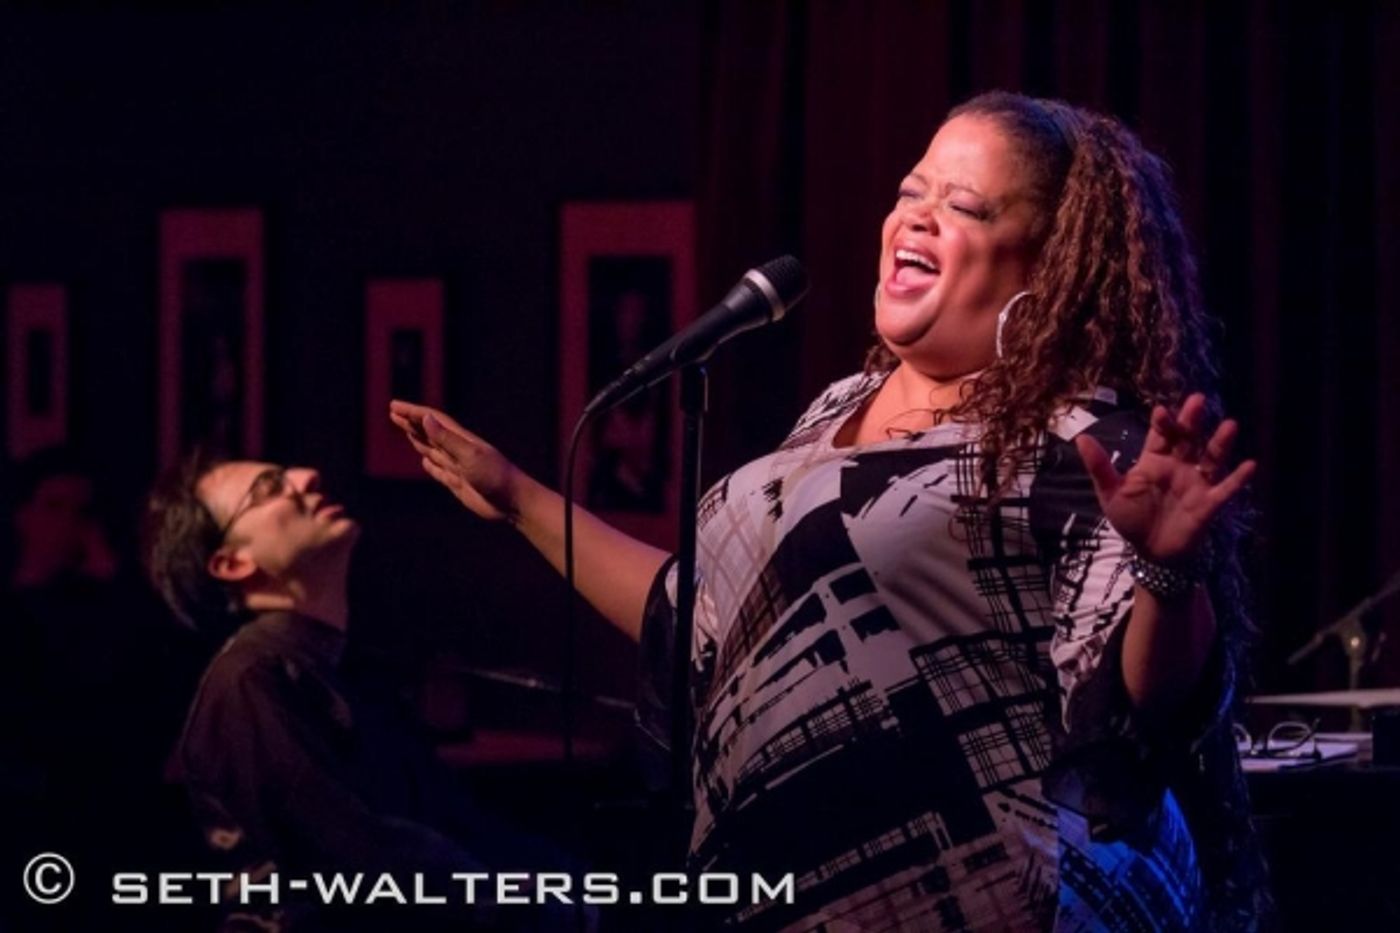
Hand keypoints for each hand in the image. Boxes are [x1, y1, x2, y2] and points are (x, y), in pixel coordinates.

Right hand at [388, 400, 521, 522]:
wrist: (512, 501)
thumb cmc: (495, 476)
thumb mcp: (469, 455)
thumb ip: (447, 438)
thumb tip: (426, 418)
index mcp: (460, 440)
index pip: (432, 420)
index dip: (413, 412)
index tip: (394, 406)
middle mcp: (457, 451)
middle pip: (430, 432)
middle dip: (411, 422)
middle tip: (393, 412)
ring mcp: (458, 467)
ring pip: (433, 449)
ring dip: (418, 439)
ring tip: (406, 430)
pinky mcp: (458, 484)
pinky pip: (440, 471)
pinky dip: (431, 465)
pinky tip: (426, 461)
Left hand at [1074, 393, 1255, 563]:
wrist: (1149, 552)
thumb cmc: (1130, 518)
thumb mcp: (1110, 493)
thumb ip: (1099, 467)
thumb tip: (1081, 437)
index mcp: (1153, 461)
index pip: (1160, 436)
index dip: (1162, 423)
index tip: (1161, 410)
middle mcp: (1178, 467)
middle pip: (1188, 439)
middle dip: (1192, 421)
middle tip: (1198, 400)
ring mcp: (1196, 483)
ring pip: (1211, 458)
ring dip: (1220, 443)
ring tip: (1230, 425)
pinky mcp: (1209, 504)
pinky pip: (1226, 489)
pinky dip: (1238, 479)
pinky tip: (1250, 465)